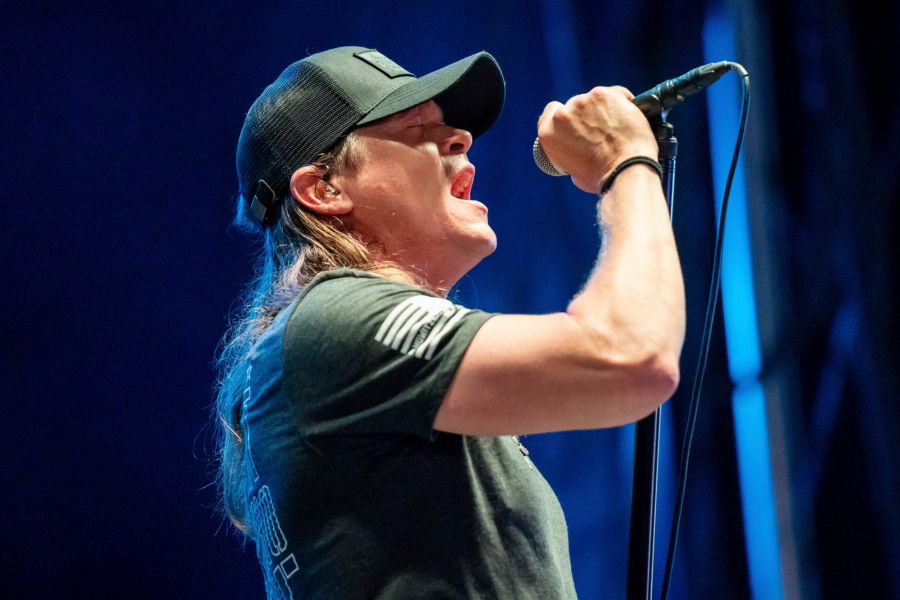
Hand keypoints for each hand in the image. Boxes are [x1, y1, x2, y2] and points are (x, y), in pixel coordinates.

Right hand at [537, 86, 658, 193]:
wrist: (624, 169)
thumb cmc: (601, 177)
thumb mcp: (574, 172)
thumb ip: (570, 153)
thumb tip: (579, 149)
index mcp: (548, 133)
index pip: (551, 111)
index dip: (565, 115)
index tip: (576, 122)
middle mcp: (561, 115)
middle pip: (574, 104)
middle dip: (587, 114)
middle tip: (601, 129)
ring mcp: (583, 102)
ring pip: (594, 98)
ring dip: (603, 108)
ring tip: (616, 126)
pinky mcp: (603, 95)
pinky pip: (615, 93)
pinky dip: (621, 102)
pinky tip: (627, 115)